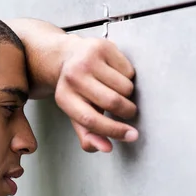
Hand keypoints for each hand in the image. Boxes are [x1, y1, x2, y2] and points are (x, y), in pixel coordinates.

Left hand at [54, 35, 137, 151]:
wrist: (67, 57)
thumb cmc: (76, 91)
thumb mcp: (76, 114)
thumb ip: (89, 135)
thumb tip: (106, 148)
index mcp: (63, 98)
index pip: (91, 120)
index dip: (113, 131)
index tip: (131, 136)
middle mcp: (73, 77)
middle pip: (112, 102)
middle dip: (127, 112)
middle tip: (128, 111)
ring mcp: (87, 60)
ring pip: (125, 87)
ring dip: (128, 94)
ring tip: (116, 90)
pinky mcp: (102, 47)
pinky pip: (129, 71)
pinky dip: (128, 78)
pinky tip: (115, 75)